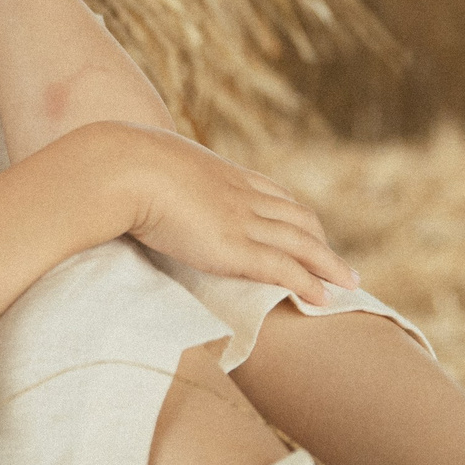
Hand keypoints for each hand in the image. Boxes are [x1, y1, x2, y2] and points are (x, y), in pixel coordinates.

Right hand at [104, 124, 358, 306]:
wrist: (120, 169)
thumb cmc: (116, 167)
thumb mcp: (141, 165)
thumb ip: (147, 175)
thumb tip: (123, 181)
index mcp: (218, 173)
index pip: (269, 193)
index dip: (291, 213)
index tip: (306, 227)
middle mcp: (240, 194)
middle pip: (296, 217)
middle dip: (320, 240)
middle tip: (336, 262)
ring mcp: (240, 220)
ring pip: (302, 243)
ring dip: (329, 264)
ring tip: (348, 283)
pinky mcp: (234, 248)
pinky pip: (284, 268)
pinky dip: (308, 283)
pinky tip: (324, 299)